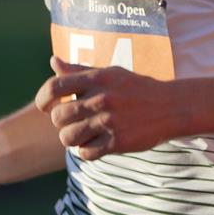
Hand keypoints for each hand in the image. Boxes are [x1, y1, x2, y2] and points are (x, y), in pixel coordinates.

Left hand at [35, 56, 179, 158]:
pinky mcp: (118, 142)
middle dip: (61, 122)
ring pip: (68, 138)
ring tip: (83, 134)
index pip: (54, 87)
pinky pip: (86, 153)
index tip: (44, 106)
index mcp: (97, 78)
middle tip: (72, 121)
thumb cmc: (136, 88)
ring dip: (71, 139)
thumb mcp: (110, 73)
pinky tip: (96, 143)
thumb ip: (79, 70)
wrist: (171, 106)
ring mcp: (109, 121)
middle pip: (58, 117)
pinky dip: (87, 151)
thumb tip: (53, 61)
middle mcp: (101, 98)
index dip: (42, 99)